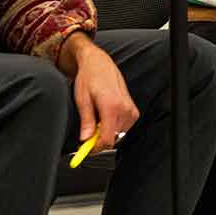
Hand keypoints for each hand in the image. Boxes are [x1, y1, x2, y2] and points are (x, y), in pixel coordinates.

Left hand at [59, 34, 139, 150]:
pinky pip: (123, 128)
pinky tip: (105, 115)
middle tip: (87, 131)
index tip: (86, 150)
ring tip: (96, 116)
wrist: (99, 64)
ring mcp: (131, 111)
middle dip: (98, 139)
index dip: (95, 148)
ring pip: (117, 134)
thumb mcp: (82, 99)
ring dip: (105, 132)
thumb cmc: (89, 78)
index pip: (107, 140)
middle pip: (112, 139)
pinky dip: (112, 126)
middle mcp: (125, 110)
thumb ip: (86, 121)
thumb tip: (85, 140)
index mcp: (111, 106)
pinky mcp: (134, 112)